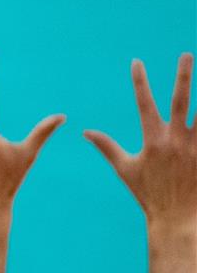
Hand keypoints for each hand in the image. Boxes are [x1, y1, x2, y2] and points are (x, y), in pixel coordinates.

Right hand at [85, 54, 195, 230]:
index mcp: (153, 141)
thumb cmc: (148, 194)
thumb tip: (86, 132)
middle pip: (181, 100)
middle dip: (184, 76)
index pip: (144, 104)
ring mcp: (195, 147)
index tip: (136, 62)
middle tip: (186, 54)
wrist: (177, 218)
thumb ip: (107, 147)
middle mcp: (175, 140)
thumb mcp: (125, 169)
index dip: (139, 82)